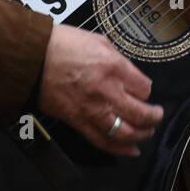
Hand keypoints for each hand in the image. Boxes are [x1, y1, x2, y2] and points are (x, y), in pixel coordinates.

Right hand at [38, 24, 163, 156]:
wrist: (32, 58)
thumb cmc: (62, 44)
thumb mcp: (98, 40)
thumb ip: (118, 60)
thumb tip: (130, 75)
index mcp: (113, 67)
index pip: (144, 88)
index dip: (147, 90)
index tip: (143, 89)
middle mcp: (106, 92)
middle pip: (141, 113)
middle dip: (153, 116)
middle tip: (157, 115)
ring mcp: (92, 110)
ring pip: (126, 132)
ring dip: (141, 134)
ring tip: (147, 132)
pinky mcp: (78, 122)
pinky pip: (103, 141)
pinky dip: (120, 149)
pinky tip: (132, 150)